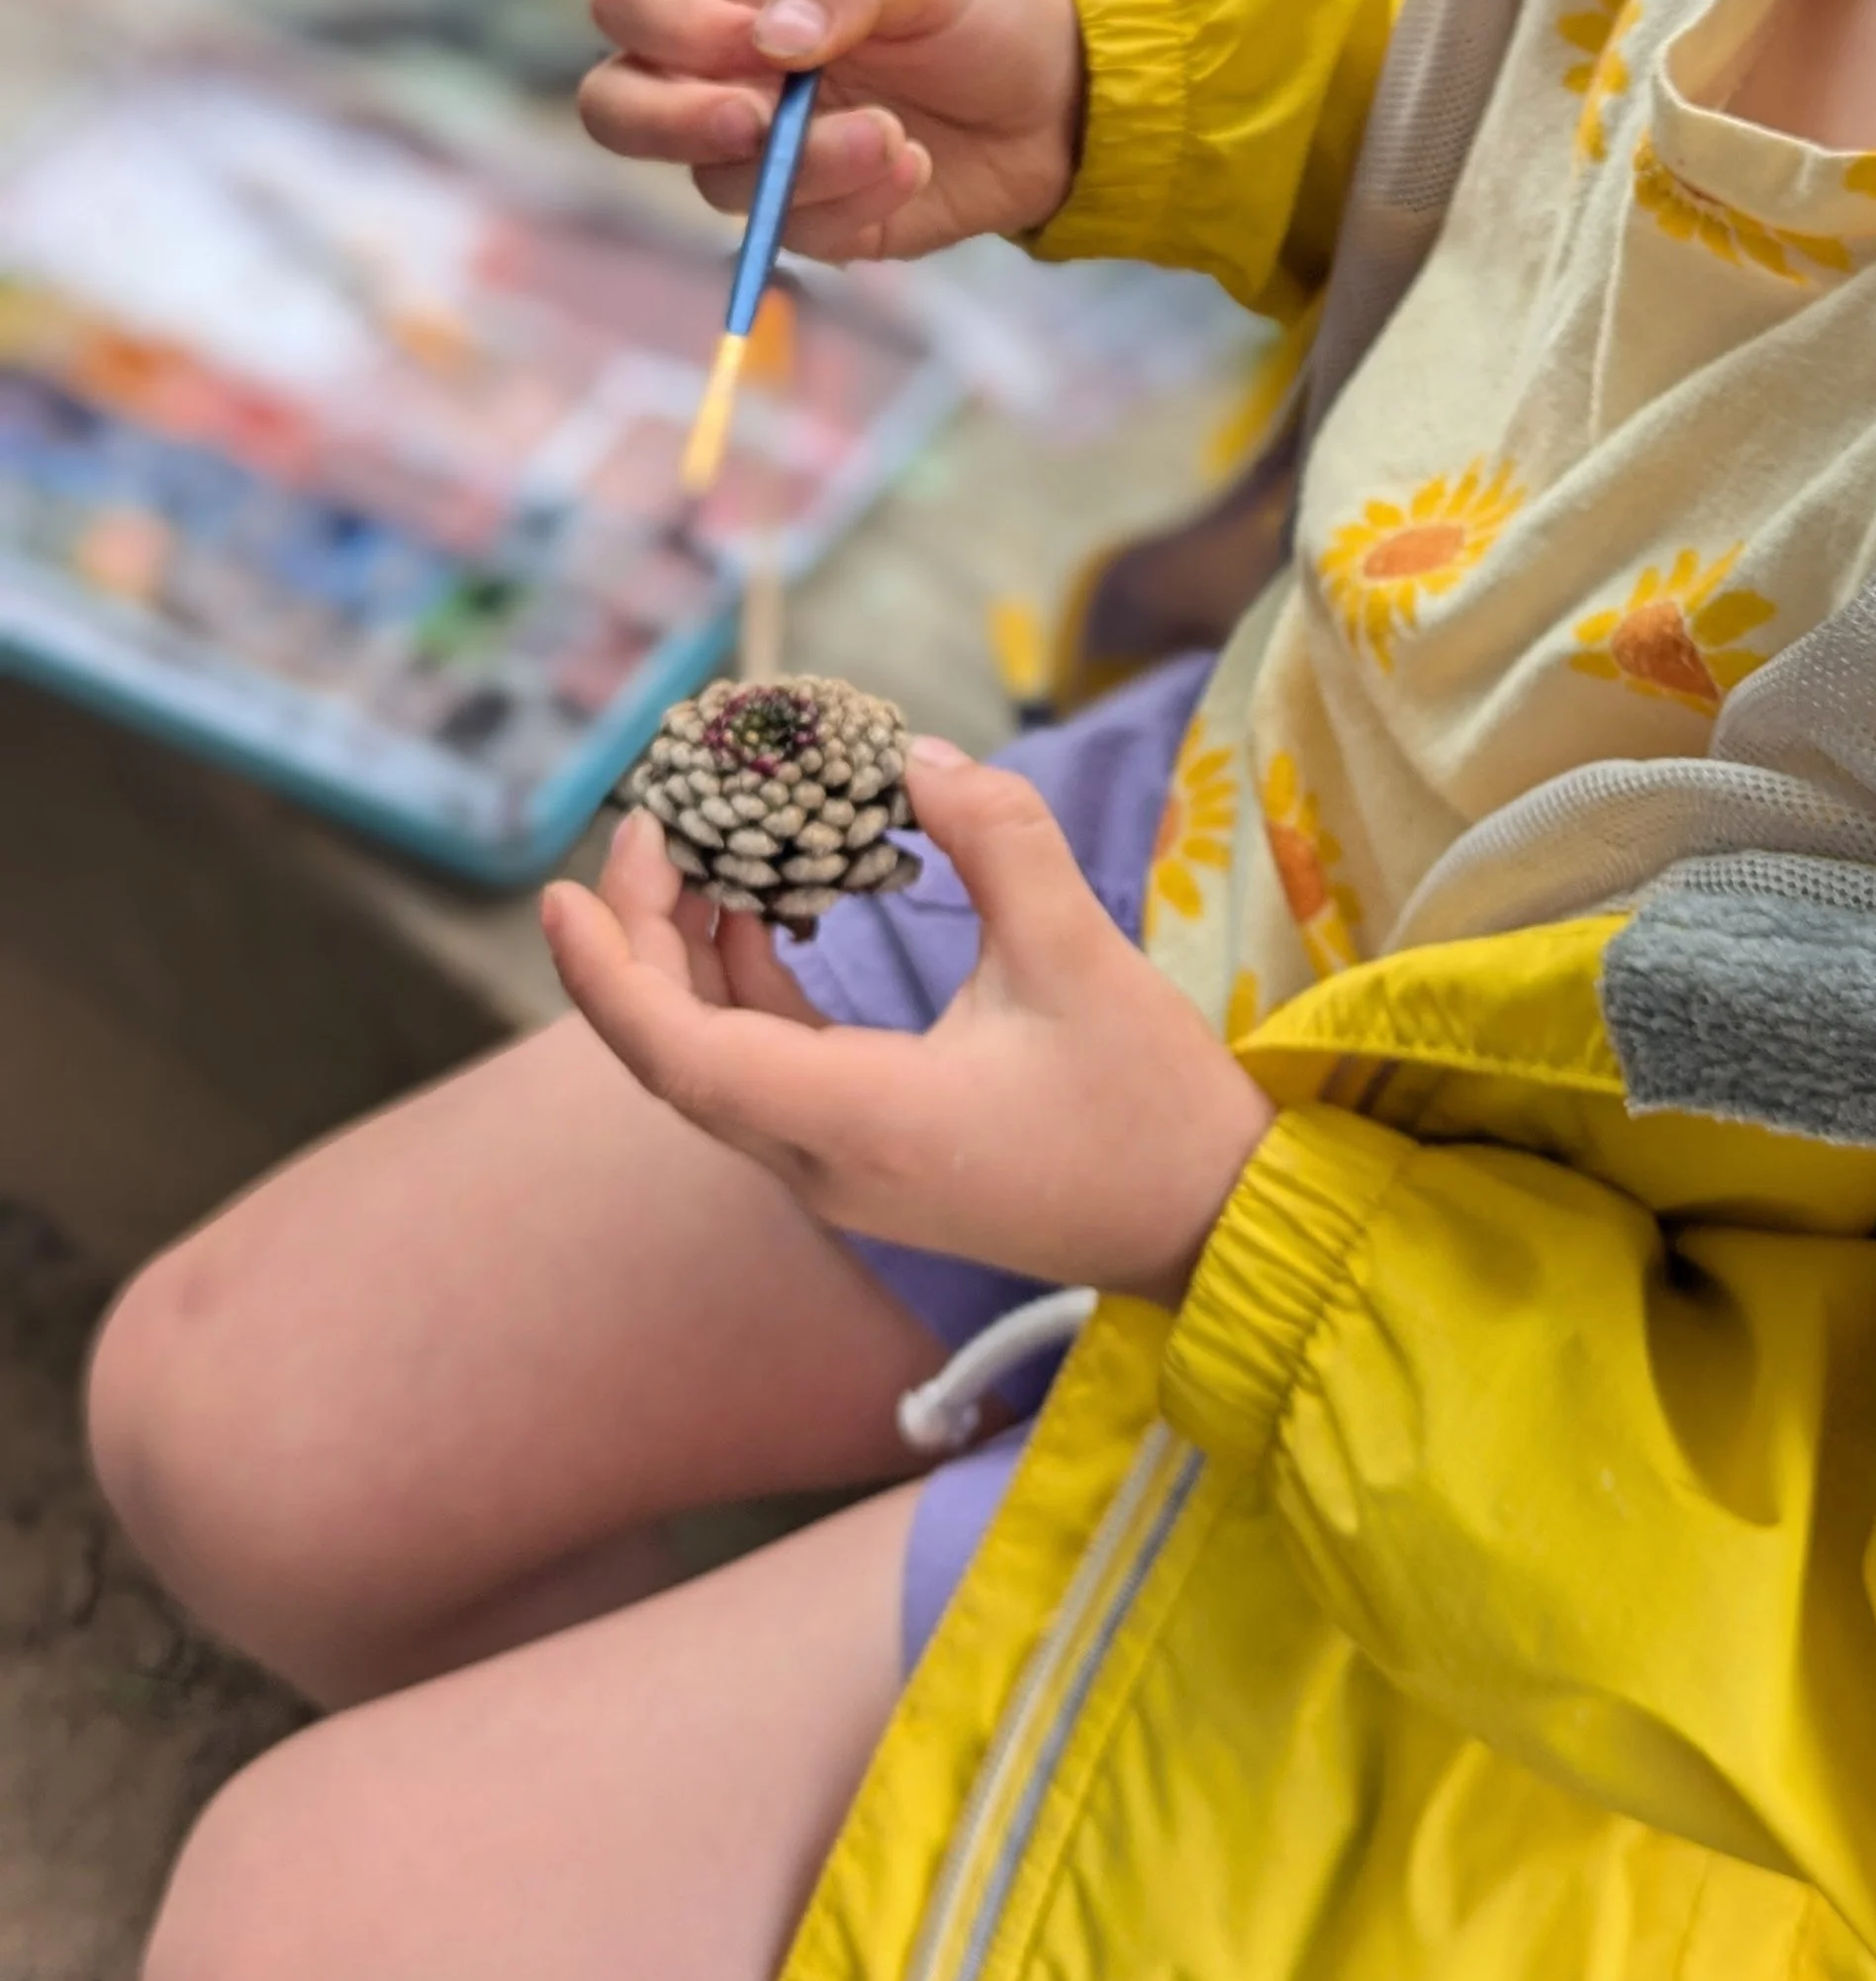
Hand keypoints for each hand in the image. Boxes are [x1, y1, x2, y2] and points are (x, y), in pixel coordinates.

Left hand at [541, 742, 1271, 1308]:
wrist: (1209, 1224)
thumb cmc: (1147, 1104)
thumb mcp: (1079, 953)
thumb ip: (997, 839)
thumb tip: (915, 756)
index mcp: (860, 1121)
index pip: (680, 1052)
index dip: (608, 969)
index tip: (561, 885)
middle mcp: (826, 1162)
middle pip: (677, 1054)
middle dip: (642, 938)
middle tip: (650, 825)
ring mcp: (843, 1171)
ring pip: (717, 1064)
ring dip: (692, 960)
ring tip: (700, 849)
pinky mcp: (872, 1160)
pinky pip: (768, 1074)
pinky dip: (748, 990)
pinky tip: (767, 912)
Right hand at [580, 0, 1083, 262]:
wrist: (1059, 94)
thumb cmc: (982, 6)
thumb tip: (769, 39)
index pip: (629, 2)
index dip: (666, 27)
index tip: (758, 38)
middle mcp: (724, 72)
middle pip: (617, 111)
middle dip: (676, 124)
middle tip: (758, 123)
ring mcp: (761, 151)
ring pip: (715, 182)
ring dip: (802, 167)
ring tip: (895, 136)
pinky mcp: (812, 216)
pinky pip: (790, 233)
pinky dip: (851, 205)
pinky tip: (912, 167)